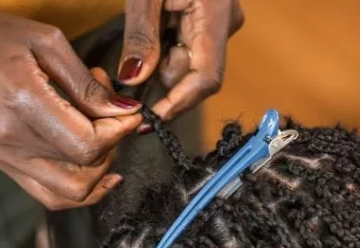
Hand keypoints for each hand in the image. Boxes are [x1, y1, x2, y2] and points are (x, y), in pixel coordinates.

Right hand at [0, 10, 143, 209]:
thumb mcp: (46, 42)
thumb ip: (86, 84)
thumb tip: (124, 110)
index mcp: (24, 104)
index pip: (88, 143)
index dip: (119, 132)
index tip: (130, 112)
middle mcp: (13, 140)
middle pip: (84, 169)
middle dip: (113, 146)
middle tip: (113, 116)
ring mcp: (6, 158)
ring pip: (70, 193)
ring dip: (99, 172)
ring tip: (102, 139)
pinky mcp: (4, 165)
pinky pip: (50, 195)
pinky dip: (80, 190)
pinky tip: (98, 172)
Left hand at [117, 0, 244, 122]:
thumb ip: (141, 34)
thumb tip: (133, 80)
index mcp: (216, 17)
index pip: (206, 78)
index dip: (179, 103)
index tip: (151, 118)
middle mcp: (226, 26)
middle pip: (195, 75)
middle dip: (162, 71)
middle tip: (137, 49)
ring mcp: (221, 24)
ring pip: (189, 63)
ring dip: (162, 55)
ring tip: (151, 21)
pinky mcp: (212, 22)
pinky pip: (190, 48)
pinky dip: (167, 46)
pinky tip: (160, 22)